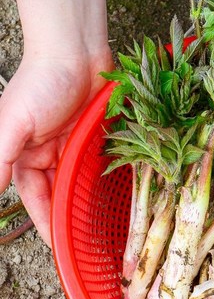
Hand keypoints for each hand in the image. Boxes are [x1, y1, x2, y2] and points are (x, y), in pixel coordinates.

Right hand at [0, 51, 111, 245]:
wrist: (76, 52)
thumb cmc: (40, 84)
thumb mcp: (13, 123)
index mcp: (25, 156)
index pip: (35, 198)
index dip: (45, 221)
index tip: (59, 245)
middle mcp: (49, 155)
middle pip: (60, 195)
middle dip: (70, 217)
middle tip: (88, 242)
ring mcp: (74, 147)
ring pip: (80, 184)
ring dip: (88, 203)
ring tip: (104, 227)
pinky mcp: (95, 137)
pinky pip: (98, 165)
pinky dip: (103, 181)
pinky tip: (115, 196)